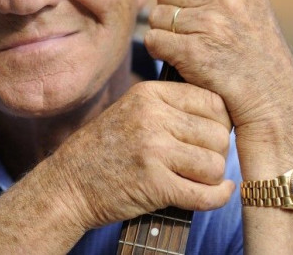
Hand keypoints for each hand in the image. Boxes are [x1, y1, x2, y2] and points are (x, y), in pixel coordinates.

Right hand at [42, 79, 234, 229]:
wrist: (69, 184)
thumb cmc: (106, 148)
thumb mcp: (133, 110)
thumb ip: (170, 106)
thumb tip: (223, 113)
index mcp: (149, 93)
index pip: (213, 101)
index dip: (220, 123)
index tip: (210, 137)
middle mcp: (152, 117)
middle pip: (218, 134)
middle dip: (217, 152)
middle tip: (202, 161)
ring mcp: (153, 150)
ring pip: (215, 164)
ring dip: (212, 177)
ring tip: (196, 177)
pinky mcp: (154, 184)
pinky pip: (205, 194)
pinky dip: (216, 198)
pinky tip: (216, 193)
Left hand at [144, 0, 292, 140]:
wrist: (273, 101)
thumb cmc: (257, 56)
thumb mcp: (250, 8)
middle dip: (167, 6)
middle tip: (184, 26)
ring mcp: (212, 25)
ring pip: (157, 15)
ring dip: (163, 30)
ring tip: (186, 44)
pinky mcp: (195, 52)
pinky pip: (154, 39)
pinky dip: (159, 50)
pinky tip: (178, 58)